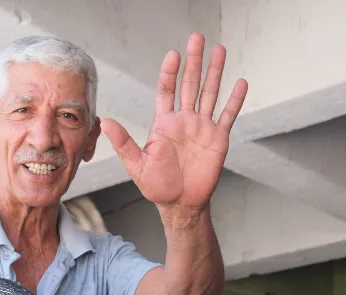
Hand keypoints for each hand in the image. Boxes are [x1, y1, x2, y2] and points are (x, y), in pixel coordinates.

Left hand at [102, 33, 246, 215]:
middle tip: (198, 38)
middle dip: (194, 61)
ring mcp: (202, 127)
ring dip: (215, 72)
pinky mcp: (218, 139)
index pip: (167, 90)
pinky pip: (227, 115)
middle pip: (190, 84)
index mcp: (165, 123)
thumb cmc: (157, 187)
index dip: (170, 72)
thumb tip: (105, 122)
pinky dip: (234, 100)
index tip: (173, 54)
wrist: (181, 204)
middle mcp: (184, 120)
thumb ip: (123, 142)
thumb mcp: (137, 165)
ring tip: (220, 50)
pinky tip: (240, 82)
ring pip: (210, 93)